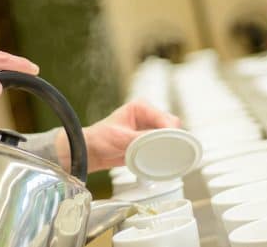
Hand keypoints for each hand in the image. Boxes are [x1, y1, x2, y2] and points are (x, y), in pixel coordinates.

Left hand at [55, 99, 180, 172]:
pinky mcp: (150, 140)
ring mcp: (150, 128)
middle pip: (171, 126)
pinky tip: (162, 159)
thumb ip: (141, 139)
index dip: (170, 131)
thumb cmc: (101, 139)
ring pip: (170, 136)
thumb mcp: (121, 138)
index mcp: (141, 107)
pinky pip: (164, 145)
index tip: (173, 144)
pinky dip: (165, 151)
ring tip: (165, 157)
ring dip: (169, 145)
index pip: (164, 118)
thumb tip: (160, 141)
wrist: (93, 151)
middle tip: (170, 153)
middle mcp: (148, 115)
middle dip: (172, 139)